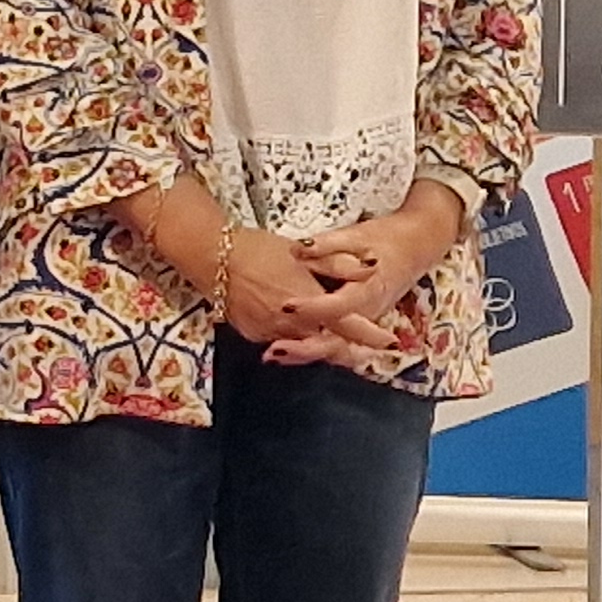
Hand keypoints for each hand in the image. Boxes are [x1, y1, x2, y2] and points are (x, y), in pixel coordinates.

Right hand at [215, 224, 365, 350]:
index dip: (372, 336)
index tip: (389, 343)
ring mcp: (271, 334)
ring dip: (320, 344)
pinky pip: (279, 341)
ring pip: (304, 346)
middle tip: (363, 351)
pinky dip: (292, 338)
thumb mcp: (304, 253)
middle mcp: (294, 326)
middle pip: (329, 346)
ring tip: (331, 341)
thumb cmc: (260, 249)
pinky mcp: (252, 334)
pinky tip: (294, 328)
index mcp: (311, 304)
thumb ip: (340, 265)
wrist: (213, 256)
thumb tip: (372, 269)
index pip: (351, 327)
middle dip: (348, 350)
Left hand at [267, 190, 465, 365]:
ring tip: (273, 354)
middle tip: (273, 350)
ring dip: (305, 353)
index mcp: (368, 290)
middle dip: (306, 349)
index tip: (285, 306)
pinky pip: (336, 343)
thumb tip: (298, 248)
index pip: (338, 305)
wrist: (414, 247)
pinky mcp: (358, 323)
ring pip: (336, 347)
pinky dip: (312, 348)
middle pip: (338, 341)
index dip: (312, 308)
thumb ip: (327, 244)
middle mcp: (367, 313)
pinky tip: (285, 348)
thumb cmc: (384, 240)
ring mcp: (364, 322)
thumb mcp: (355, 236)